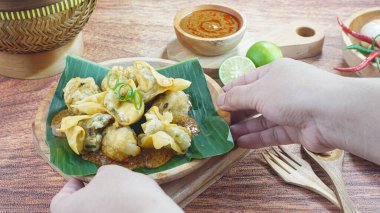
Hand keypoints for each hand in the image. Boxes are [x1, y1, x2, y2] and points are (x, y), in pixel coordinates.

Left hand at [51, 165, 181, 212]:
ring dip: (103, 205)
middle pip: (79, 208)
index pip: (60, 200)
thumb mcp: (111, 173)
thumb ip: (100, 175)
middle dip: (90, 195)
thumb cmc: (125, 192)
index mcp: (67, 211)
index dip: (71, 186)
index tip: (83, 178)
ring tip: (119, 193)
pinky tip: (128, 205)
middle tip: (102, 183)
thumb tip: (101, 178)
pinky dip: (116, 211)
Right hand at [217, 58, 379, 164]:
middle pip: (254, 101)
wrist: (331, 114)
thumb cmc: (291, 93)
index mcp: (274, 72)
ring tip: (225, 136)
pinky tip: (240, 143)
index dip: (230, 91)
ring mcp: (289, 110)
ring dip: (244, 127)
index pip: (247, 81)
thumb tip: (220, 100)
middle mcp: (282, 90)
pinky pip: (271, 133)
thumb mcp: (258, 91)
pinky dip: (256, 138)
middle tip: (218, 123)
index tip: (215, 103)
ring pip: (261, 119)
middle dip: (236, 112)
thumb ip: (237, 97)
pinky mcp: (295, 130)